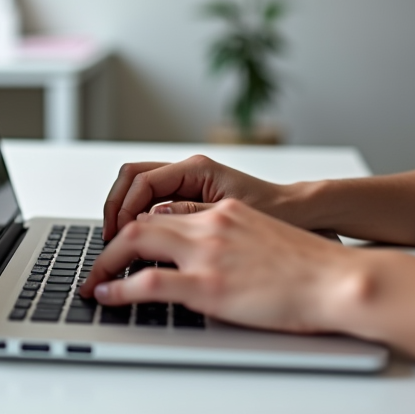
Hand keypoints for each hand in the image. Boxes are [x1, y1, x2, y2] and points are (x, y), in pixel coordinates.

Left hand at [80, 198, 360, 333]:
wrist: (339, 281)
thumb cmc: (310, 270)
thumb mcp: (263, 240)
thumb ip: (230, 241)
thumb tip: (207, 261)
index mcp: (224, 212)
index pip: (165, 212)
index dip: (135, 229)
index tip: (122, 247)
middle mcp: (211, 224)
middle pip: (141, 222)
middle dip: (110, 244)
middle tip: (96, 265)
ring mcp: (208, 252)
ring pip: (137, 242)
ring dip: (106, 262)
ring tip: (92, 281)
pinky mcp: (209, 284)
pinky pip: (149, 282)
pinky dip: (119, 288)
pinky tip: (106, 296)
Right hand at [102, 156, 287, 240]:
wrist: (305, 216)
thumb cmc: (277, 215)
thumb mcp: (230, 218)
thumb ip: (188, 216)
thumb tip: (148, 221)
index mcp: (196, 169)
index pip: (141, 180)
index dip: (122, 208)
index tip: (115, 236)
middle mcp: (189, 172)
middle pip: (132, 178)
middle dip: (115, 206)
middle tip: (109, 238)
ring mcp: (189, 184)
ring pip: (139, 190)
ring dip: (124, 213)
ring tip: (118, 243)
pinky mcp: (192, 200)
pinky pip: (154, 204)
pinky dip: (140, 219)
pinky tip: (140, 244)